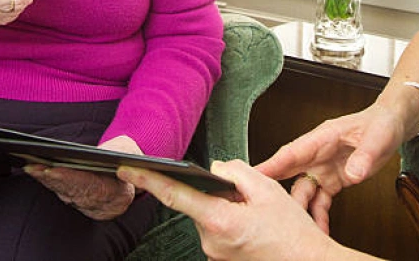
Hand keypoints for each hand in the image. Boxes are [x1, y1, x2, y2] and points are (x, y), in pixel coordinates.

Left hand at [25, 136, 140, 220]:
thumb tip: (107, 151)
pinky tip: (32, 170)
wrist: (125, 187)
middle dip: (50, 178)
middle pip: (68, 188)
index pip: (87, 184)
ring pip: (60, 189)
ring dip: (44, 179)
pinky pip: (56, 188)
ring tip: (30, 166)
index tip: (55, 170)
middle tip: (35, 167)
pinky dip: (44, 180)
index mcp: (111, 190)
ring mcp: (80, 199)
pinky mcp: (70, 194)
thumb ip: (120, 153)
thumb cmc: (125, 163)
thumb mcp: (129, 155)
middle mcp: (93, 199)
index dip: (70, 177)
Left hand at [118, 159, 338, 260]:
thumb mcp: (267, 189)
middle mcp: (211, 241)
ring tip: (256, 214)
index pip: (174, 195)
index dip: (148, 179)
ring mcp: (215, 253)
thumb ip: (235, 171)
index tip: (127, 168)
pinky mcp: (221, 258)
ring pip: (209, 215)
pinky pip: (217, 228)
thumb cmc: (291, 232)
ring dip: (225, 207)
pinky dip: (229, 220)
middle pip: (198, 202)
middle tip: (249, 197)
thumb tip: (215, 168)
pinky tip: (253, 225)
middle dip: (216, 191)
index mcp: (219, 221)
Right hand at [255, 102, 401, 232]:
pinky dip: (318, 215)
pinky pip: (320, 200)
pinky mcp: (332, 180)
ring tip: (301, 228)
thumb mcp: (377, 138)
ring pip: (303, 191)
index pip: (291, 152)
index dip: (271, 164)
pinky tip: (319, 228)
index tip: (254, 175)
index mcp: (322, 138)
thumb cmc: (380, 124)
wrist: (391, 127)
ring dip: (300, 209)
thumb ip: (364, 155)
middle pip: (289, 172)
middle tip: (262, 207)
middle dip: (274, 190)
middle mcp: (317, 153)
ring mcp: (323, 168)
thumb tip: (352, 173)